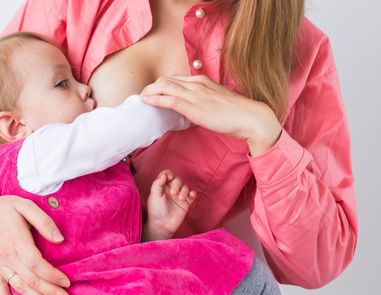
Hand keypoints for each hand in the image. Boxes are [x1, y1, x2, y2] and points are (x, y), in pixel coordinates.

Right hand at [0, 185, 73, 294]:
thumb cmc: (3, 208)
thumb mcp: (24, 206)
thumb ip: (43, 221)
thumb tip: (59, 239)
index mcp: (16, 240)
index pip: (36, 264)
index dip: (52, 275)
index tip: (67, 281)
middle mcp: (6, 257)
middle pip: (31, 280)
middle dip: (51, 293)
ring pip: (19, 288)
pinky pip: (2, 293)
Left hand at [141, 75, 281, 155]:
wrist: (251, 117)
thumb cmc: (236, 113)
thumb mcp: (216, 101)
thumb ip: (202, 102)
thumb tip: (191, 110)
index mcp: (202, 81)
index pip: (174, 78)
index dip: (160, 86)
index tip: (152, 93)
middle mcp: (196, 84)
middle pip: (165, 80)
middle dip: (151, 88)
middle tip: (143, 97)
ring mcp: (195, 94)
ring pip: (164, 87)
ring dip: (149, 93)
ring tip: (141, 100)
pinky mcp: (194, 107)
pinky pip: (169, 100)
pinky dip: (155, 100)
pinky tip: (146, 102)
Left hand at [143, 169, 196, 240]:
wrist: (162, 225)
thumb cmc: (156, 210)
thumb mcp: (154, 195)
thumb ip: (158, 183)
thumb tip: (164, 174)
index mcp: (162, 186)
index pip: (167, 174)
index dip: (169, 174)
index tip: (169, 178)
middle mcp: (171, 190)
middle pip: (177, 179)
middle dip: (176, 184)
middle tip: (173, 193)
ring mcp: (179, 196)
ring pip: (185, 187)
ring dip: (184, 190)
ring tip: (180, 199)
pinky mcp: (186, 203)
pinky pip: (192, 195)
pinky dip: (193, 193)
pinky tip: (190, 196)